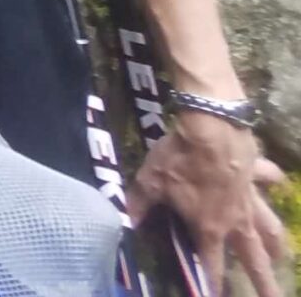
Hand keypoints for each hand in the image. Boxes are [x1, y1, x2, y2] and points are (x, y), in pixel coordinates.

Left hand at [127, 113, 288, 296]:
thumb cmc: (178, 158)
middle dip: (265, 283)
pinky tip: (277, 179)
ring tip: (281, 257)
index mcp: (208, 226)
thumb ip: (139, 204)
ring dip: (276, 244)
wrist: (210, 126)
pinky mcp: (257, 173)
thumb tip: (126, 221)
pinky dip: (272, 178)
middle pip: (254, 258)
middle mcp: (235, 219)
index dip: (210, 283)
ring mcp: (250, 197)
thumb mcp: (151, 182)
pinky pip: (268, 178)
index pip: (210, 263)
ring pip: (270, 228)